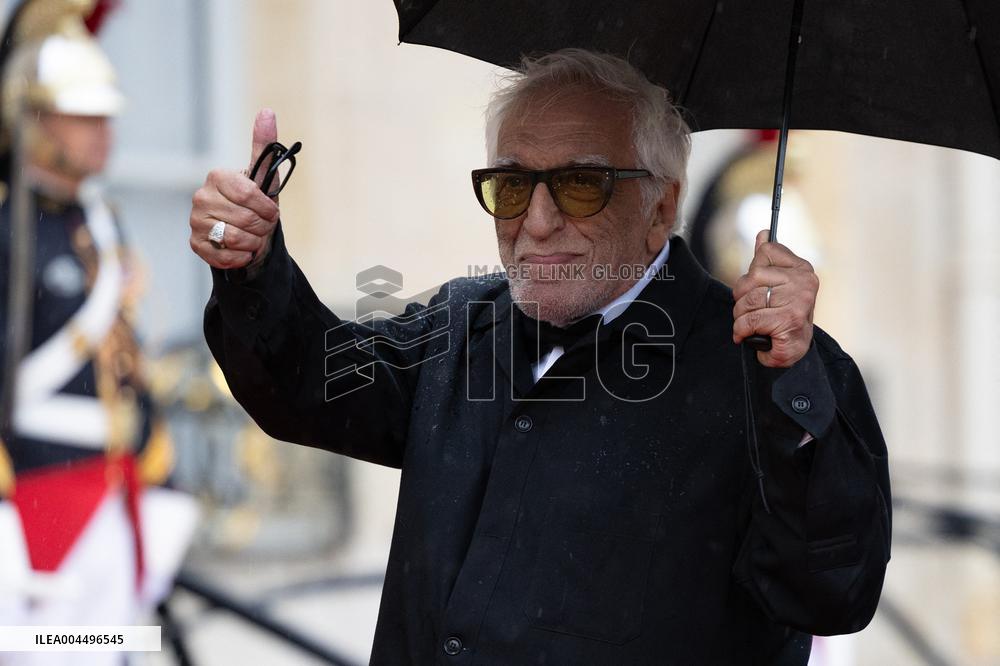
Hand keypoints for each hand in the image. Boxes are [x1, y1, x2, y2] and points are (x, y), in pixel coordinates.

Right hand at [189, 109, 281, 268]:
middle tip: (263, 226)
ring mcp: (195, 221)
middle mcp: (201, 197)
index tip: (272, 212)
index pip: (248, 194)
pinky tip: (244, 250)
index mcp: (217, 177)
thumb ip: (265, 146)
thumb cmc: (256, 204)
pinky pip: (224, 256)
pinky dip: (241, 256)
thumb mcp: (264, 177)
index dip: (266, 208)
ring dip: (254, 242)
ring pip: (236, 238)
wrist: (247, 233)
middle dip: (263, 227)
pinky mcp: (195, 244)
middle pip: (245, 219)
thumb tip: (267, 112)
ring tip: (254, 236)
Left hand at [732, 229, 818, 366]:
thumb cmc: (785, 316)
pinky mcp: (788, 320)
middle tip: (752, 311)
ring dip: (741, 316)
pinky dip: (742, 330)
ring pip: (748, 299)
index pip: (766, 251)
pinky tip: (748, 335)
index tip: (759, 287)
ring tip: (752, 325)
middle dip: (742, 298)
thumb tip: (762, 234)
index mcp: (802, 268)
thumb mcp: (778, 285)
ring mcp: (797, 301)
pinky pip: (749, 319)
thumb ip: (768, 261)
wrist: (796, 351)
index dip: (753, 273)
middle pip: (751, 277)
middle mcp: (803, 281)